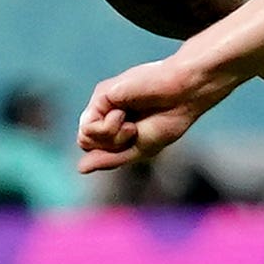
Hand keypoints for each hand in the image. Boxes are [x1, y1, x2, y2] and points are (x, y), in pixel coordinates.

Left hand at [78, 56, 230, 171]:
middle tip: (133, 131)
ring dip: (112, 138)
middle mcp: (105, 112)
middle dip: (111, 146)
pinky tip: (122, 113)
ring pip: (85, 137)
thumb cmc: (168, 120)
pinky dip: (108, 128)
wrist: (183, 94)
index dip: (112, 153)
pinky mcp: (100, 95)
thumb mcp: (138, 149)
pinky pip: (88, 127)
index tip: (136, 140)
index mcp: (115, 124)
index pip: (95, 149)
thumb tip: (80, 169)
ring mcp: (102, 103)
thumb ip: (109, 159)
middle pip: (87, 144)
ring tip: (131, 124)